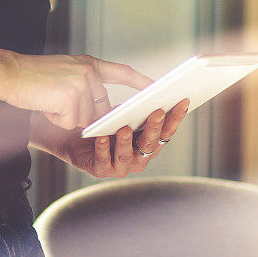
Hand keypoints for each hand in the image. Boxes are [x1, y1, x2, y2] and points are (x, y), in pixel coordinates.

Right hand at [3, 53, 151, 129]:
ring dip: (64, 116)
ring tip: (48, 100)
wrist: (10, 73)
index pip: (122, 72)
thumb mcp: (66, 75)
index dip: (140, 81)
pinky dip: (56, 119)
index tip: (156, 87)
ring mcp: (82, 85)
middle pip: (98, 108)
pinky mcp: (71, 98)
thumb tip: (98, 112)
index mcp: (89, 64)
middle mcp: (89, 72)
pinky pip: (69, 123)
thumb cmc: (33, 77)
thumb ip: (85, 87)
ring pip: (83, 119)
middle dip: (78, 113)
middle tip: (57, 100)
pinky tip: (45, 104)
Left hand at [61, 98, 189, 177]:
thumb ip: (137, 106)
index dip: (176, 118)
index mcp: (147, 142)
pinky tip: (100, 138)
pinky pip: (103, 161)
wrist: (75, 137)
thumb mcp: (123, 112)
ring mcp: (120, 165)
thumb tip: (153, 86)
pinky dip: (102, 150)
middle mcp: (138, 156)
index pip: (166, 131)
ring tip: (124, 129)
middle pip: (150, 144)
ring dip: (126, 142)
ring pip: (127, 156)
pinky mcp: (100, 169)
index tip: (183, 101)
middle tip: (157, 112)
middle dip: (154, 128)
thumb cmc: (103, 123)